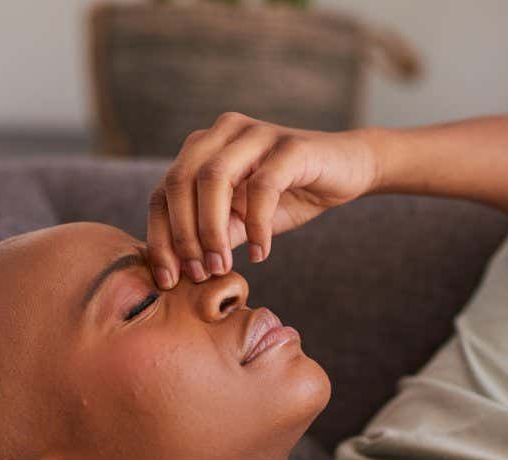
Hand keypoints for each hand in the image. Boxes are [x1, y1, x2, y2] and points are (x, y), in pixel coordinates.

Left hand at [145, 111, 381, 287]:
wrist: (349, 170)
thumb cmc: (291, 195)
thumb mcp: (244, 220)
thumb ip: (215, 234)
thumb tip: (182, 267)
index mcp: (203, 147)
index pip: (163, 191)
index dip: (159, 237)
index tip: (166, 279)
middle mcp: (223, 132)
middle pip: (179, 181)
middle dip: (183, 235)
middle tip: (199, 274)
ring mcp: (255, 134)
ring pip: (213, 178)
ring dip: (212, 229)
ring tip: (223, 267)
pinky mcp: (290, 146)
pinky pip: (262, 187)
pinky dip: (257, 225)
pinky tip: (261, 253)